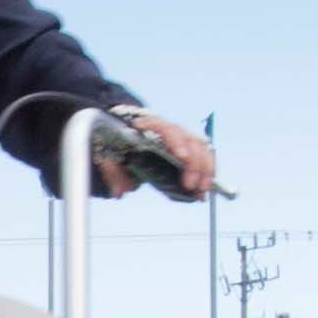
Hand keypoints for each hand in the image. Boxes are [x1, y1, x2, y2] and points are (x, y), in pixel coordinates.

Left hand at [98, 110, 215, 197]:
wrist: (127, 134)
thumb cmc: (120, 142)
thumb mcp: (111, 153)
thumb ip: (112, 170)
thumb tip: (119, 192)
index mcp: (150, 125)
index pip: (164, 127)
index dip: (176, 141)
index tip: (181, 157)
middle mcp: (170, 130)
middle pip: (189, 140)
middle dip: (194, 163)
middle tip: (190, 185)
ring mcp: (182, 138)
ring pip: (201, 148)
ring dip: (205, 169)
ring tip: (202, 190)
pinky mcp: (190, 149)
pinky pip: (204, 157)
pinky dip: (207, 173)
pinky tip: (204, 190)